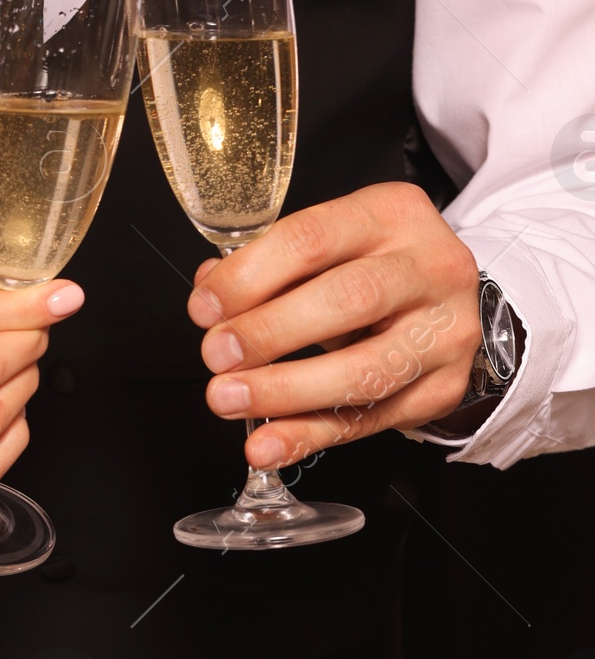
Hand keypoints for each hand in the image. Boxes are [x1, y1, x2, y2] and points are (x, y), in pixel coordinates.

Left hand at [188, 182, 481, 468]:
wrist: (454, 298)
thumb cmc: (377, 263)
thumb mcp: (331, 242)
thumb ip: (270, 262)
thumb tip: (210, 292)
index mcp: (392, 214)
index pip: (312, 239)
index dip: (250, 276)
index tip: (205, 307)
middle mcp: (431, 268)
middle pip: (347, 299)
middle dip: (269, 332)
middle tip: (216, 355)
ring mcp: (446, 332)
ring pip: (366, 370)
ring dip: (286, 391)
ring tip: (230, 399)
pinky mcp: (445, 388)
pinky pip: (372, 420)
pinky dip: (311, 434)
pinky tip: (268, 443)